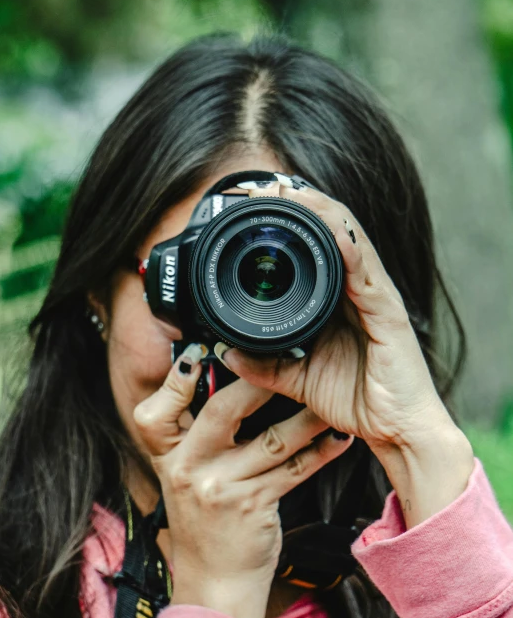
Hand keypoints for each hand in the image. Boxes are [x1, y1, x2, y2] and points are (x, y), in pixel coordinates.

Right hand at [133, 346, 353, 617]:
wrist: (215, 580)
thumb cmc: (204, 519)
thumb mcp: (182, 474)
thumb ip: (192, 431)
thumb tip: (213, 375)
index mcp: (166, 455)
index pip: (157, 411)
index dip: (176, 379)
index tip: (201, 351)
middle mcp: (187, 468)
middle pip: (222, 411)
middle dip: (257, 381)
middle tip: (288, 355)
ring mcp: (221, 488)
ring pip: (271, 440)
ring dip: (306, 416)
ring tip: (329, 395)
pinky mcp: (253, 506)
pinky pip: (295, 471)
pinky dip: (321, 452)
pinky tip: (339, 437)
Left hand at [217, 180, 474, 527]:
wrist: (395, 431)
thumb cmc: (355, 400)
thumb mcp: (296, 379)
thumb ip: (263, 365)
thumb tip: (223, 352)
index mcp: (338, 300)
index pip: (315, 245)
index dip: (288, 220)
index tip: (251, 204)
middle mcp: (358, 290)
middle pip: (332, 230)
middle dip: (300, 203)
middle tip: (264, 186)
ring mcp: (376, 298)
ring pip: (351, 240)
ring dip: (321, 213)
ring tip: (291, 192)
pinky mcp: (389, 315)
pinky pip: (369, 276)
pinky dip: (351, 251)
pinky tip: (335, 234)